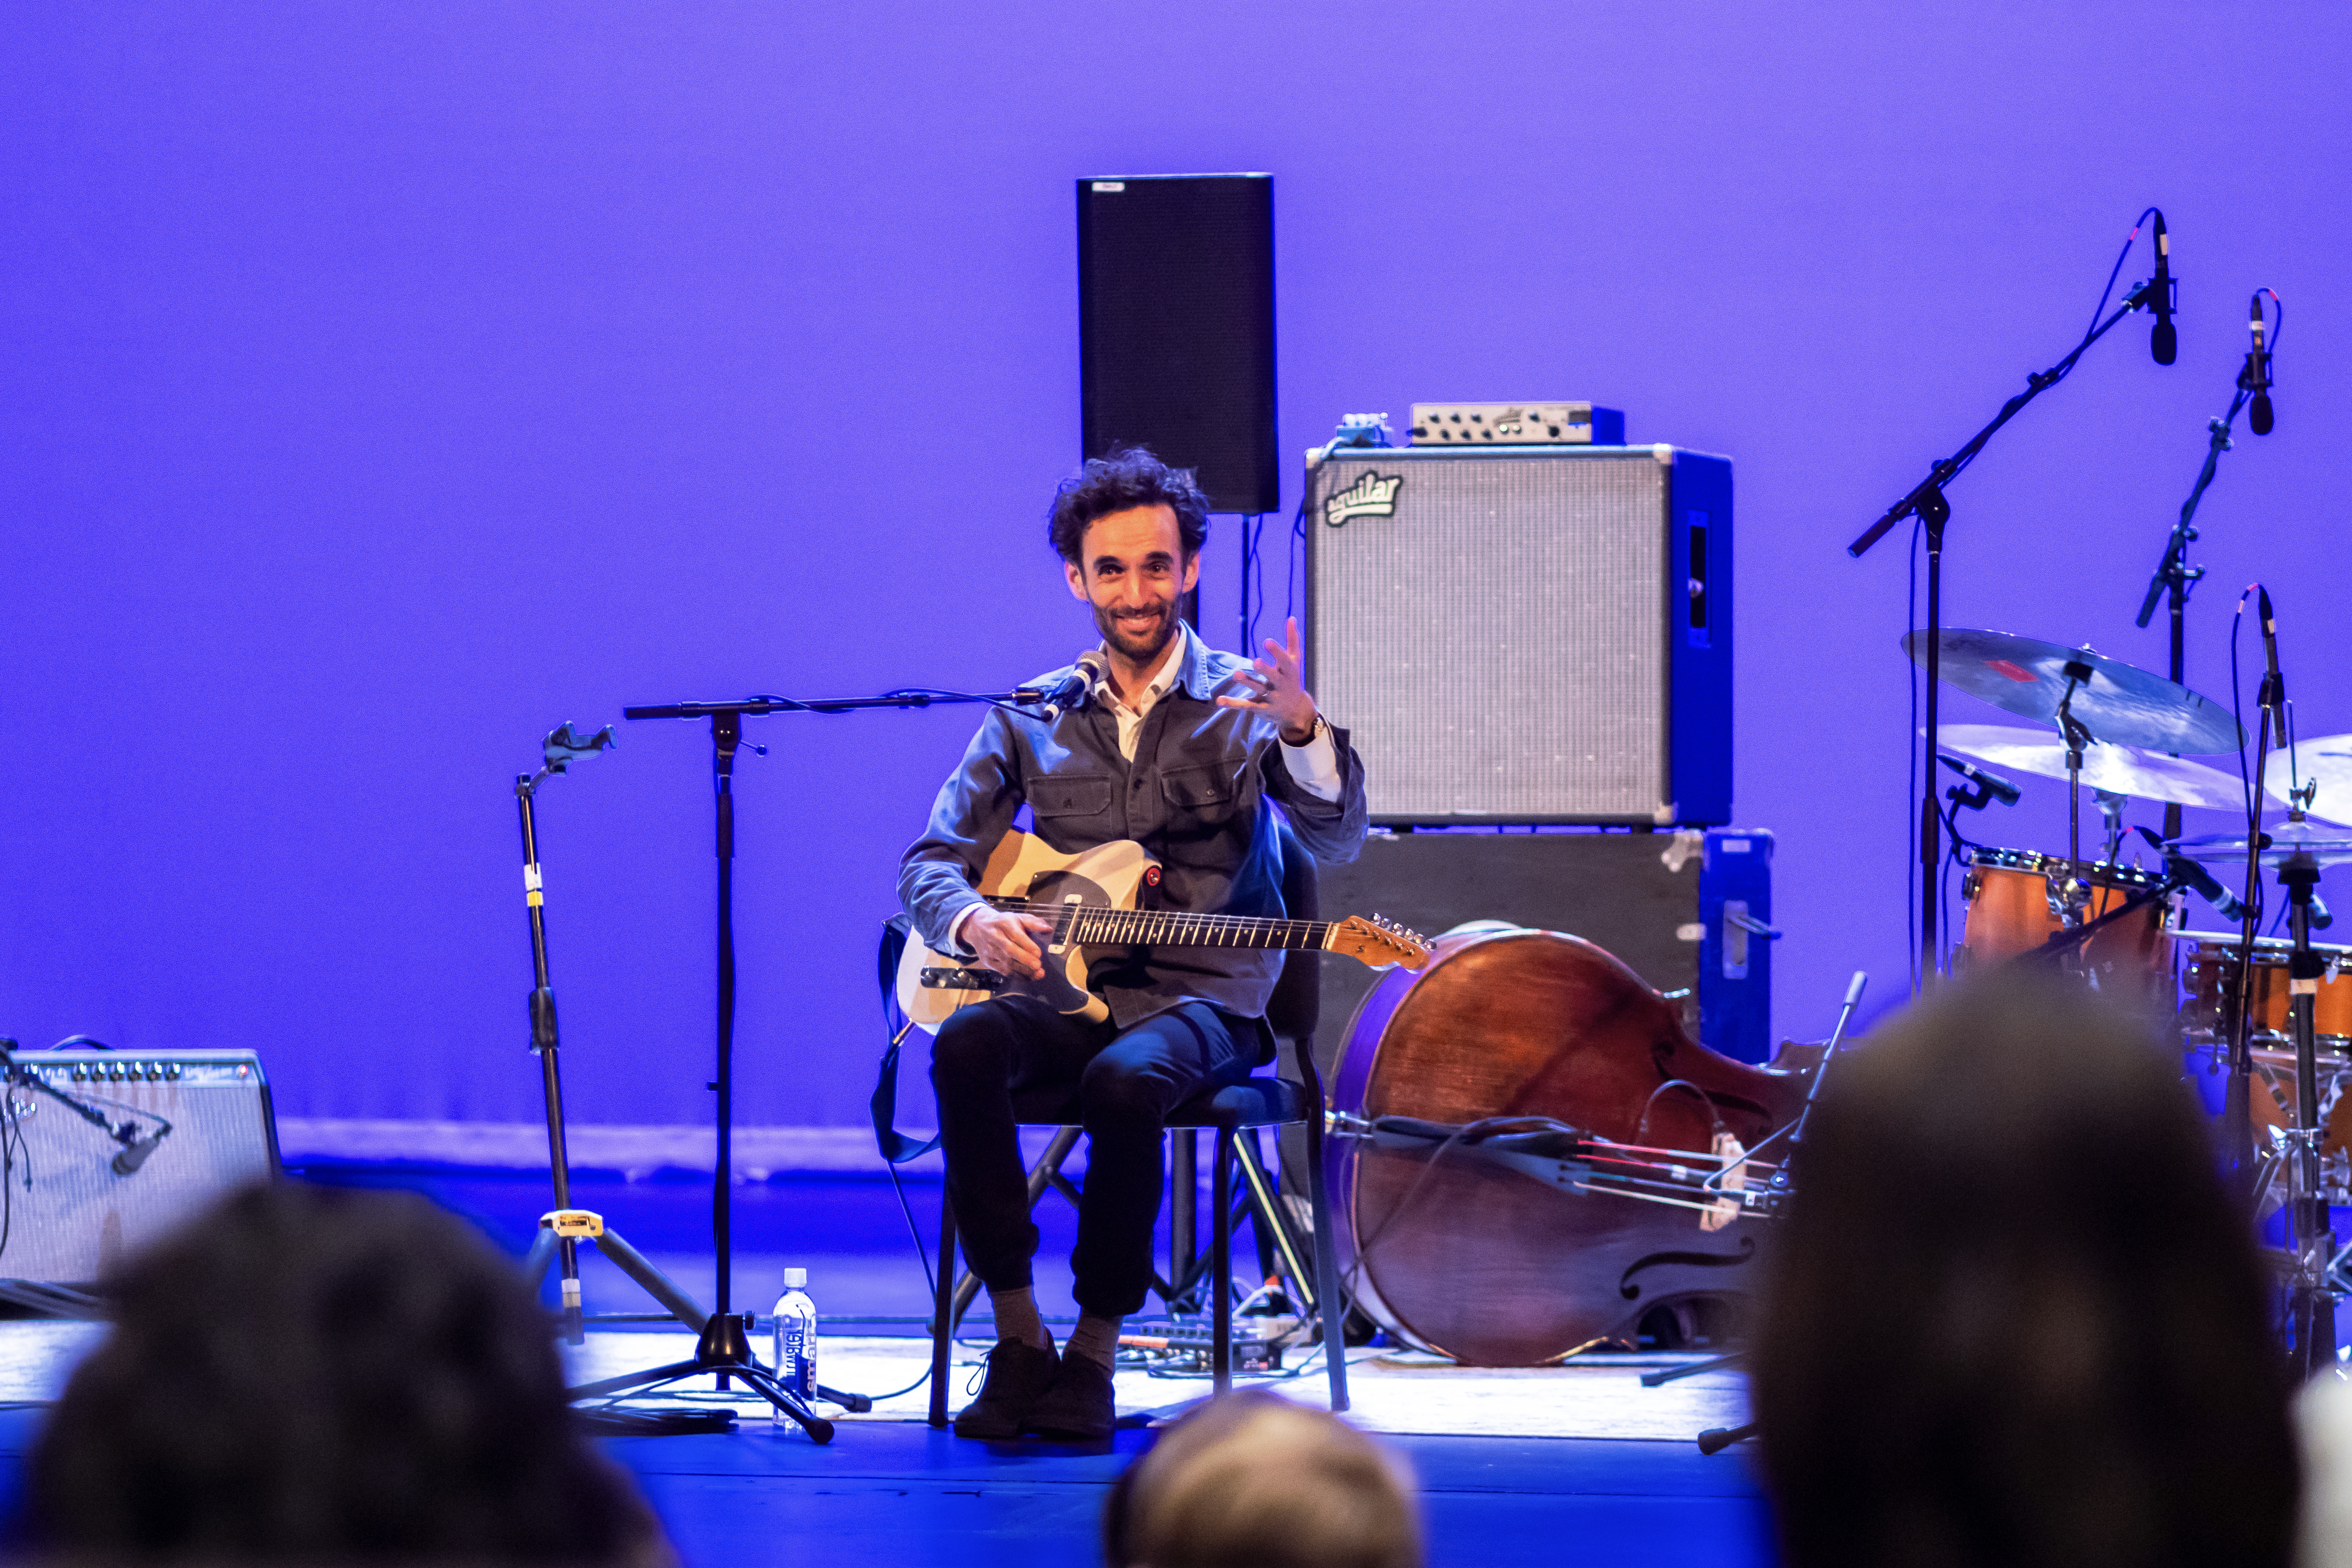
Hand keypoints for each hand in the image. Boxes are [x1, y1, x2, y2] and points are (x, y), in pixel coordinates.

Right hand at [962, 907, 1054, 980]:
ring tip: (1037, 974)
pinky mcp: (988, 961)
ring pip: (1006, 963)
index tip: (1039, 953)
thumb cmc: (1003, 923)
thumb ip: (1033, 923)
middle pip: (1009, 950)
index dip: (1026, 944)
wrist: (977, 927)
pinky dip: (1016, 976)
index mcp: (1004, 924)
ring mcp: (990, 951)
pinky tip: (1028, 977)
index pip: (1015, 935)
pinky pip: (1003, 971)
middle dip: (1024, 959)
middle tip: (1038, 966)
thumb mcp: (1017, 918)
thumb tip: (1048, 929)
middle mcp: (995, 937)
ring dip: (1023, 970)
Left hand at [1215, 617, 1320, 742]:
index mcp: (1289, 672)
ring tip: (1235, 674)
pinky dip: (1233, 703)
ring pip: (1258, 689)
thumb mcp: (1295, 661)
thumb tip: (1291, 617)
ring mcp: (1271, 697)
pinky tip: (1219, 700)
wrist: (1295, 711)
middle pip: (1273, 677)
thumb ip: (1292, 640)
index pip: (1284, 662)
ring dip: (1247, 682)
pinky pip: (1246, 705)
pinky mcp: (1260, 708)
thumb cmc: (1292, 679)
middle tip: (1255, 662)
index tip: (1267, 641)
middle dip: (1265, 670)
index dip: (1277, 652)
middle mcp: (1281, 685)